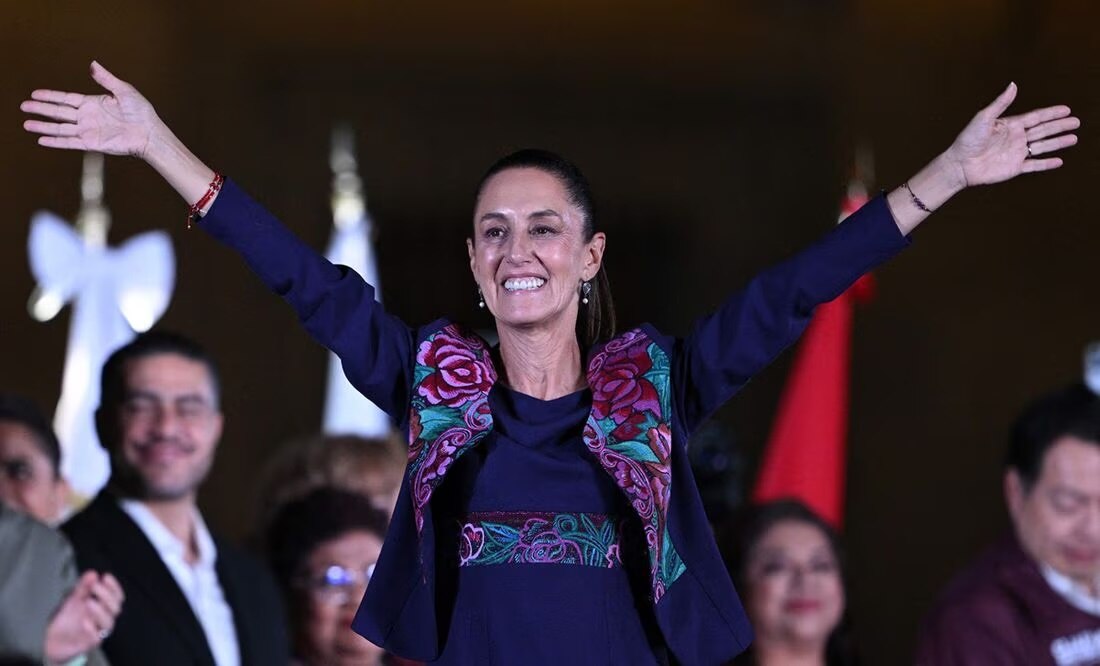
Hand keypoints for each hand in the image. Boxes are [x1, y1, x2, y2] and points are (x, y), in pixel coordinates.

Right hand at [22, 61, 160, 157]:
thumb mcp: (124, 90)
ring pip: (60, 128)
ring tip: (26, 124)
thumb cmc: (141, 112)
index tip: (34, 93)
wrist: (149, 133)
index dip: (50, 96)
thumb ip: (106, 79)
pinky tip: (42, 140)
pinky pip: (70, 142)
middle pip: (58, 112)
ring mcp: (88, 131)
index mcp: (93, 103)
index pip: (66, 98)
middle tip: (23, 106)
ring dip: (43, 127)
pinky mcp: (92, 143)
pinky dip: (56, 142)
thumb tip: (93, 64)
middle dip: (41, 109)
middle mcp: (87, 117)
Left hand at [44, 571, 124, 663]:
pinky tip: (84, 621)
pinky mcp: (88, 643)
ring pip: (108, 622)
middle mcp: (103, 618)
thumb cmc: (69, 619)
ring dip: (100, 611)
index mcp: (104, 607)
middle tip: (95, 587)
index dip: (114, 586)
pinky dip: (92, 629)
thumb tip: (92, 573)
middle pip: (115, 608)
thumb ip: (83, 587)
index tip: (105, 577)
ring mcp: (97, 631)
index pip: (117, 596)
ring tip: (89, 602)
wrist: (55, 640)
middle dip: (107, 595)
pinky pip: (95, 637)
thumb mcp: (74, 599)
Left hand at [945, 82, 1078, 187]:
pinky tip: (1059, 161)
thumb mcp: (984, 118)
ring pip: (1042, 146)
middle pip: (1043, 130)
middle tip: (1077, 122)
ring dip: (1058, 143)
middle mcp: (1015, 138)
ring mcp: (1016, 153)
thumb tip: (1013, 84)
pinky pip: (1034, 165)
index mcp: (1010, 125)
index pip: (1036, 117)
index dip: (1051, 114)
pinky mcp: (1014, 168)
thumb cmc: (968, 140)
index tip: (1067, 109)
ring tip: (1074, 138)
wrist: (960, 165)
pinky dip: (1046, 164)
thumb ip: (1001, 103)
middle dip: (1060, 126)